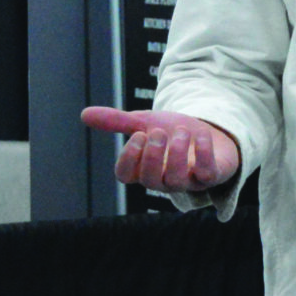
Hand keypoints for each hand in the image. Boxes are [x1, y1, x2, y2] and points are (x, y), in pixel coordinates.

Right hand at [81, 107, 240, 192]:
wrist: (211, 133)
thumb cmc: (173, 133)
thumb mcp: (145, 123)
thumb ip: (118, 122)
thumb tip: (84, 114)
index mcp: (144, 168)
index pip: (125, 175)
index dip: (128, 158)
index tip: (138, 135)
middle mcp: (163, 179)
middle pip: (150, 180)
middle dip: (152, 156)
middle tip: (157, 132)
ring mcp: (187, 180)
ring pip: (176, 180)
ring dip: (176, 154)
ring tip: (180, 132)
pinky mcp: (210, 176)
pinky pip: (206, 174)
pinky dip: (203, 153)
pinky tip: (200, 135)